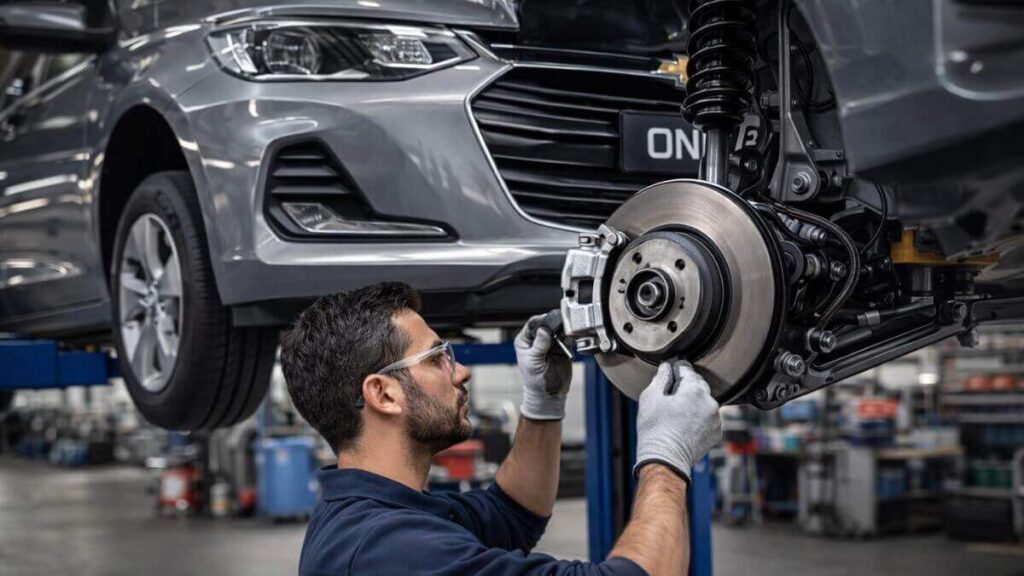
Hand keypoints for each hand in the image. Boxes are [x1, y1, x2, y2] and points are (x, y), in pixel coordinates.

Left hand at [515, 312, 572, 419]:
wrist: (548, 394)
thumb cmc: (535, 381)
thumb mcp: (534, 362)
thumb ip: (539, 346)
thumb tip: (544, 330)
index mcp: (525, 340)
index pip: (533, 324)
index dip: (542, 321)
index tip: (550, 322)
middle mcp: (537, 339)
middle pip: (547, 324)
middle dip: (555, 324)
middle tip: (562, 326)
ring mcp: (550, 342)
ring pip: (558, 329)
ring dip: (564, 330)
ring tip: (567, 333)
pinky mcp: (562, 347)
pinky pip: (567, 338)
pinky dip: (570, 337)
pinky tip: (571, 339)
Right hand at [633, 360, 721, 484]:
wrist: (666, 460)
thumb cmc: (654, 429)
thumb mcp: (651, 397)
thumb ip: (661, 378)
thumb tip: (666, 367)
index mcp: (694, 390)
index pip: (688, 370)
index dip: (677, 368)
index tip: (672, 368)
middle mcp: (710, 402)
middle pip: (699, 384)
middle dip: (687, 385)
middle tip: (672, 392)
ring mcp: (715, 418)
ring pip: (705, 401)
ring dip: (695, 401)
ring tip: (678, 410)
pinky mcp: (716, 432)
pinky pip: (709, 417)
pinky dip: (700, 416)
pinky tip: (686, 422)